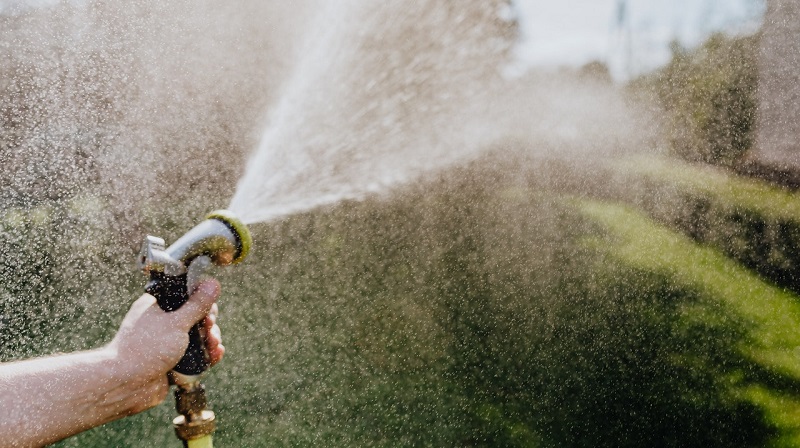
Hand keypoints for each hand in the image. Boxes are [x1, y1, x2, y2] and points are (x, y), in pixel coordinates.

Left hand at [107, 279, 223, 411]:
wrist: (126, 385)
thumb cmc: (145, 349)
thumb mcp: (176, 323)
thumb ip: (197, 305)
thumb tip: (213, 283)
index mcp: (156, 306)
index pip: (185, 296)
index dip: (201, 302)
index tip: (208, 311)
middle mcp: (160, 323)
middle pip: (195, 318)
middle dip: (208, 325)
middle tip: (209, 330)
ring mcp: (166, 343)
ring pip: (196, 337)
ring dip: (210, 340)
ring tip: (214, 346)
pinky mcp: (171, 361)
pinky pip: (194, 355)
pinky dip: (205, 355)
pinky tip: (214, 356)